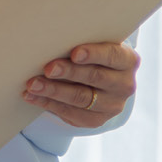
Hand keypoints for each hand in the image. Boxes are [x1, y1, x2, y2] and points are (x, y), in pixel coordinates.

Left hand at [22, 42, 140, 127]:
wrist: (103, 83)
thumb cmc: (95, 56)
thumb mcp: (98, 46)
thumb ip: (84, 45)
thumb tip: (53, 41)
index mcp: (128, 61)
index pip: (112, 56)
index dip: (94, 54)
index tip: (75, 53)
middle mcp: (124, 85)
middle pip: (95, 77)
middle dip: (69, 72)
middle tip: (48, 68)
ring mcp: (112, 105)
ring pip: (80, 98)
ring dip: (54, 90)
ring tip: (34, 84)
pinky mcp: (96, 120)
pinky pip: (70, 113)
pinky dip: (48, 103)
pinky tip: (33, 96)